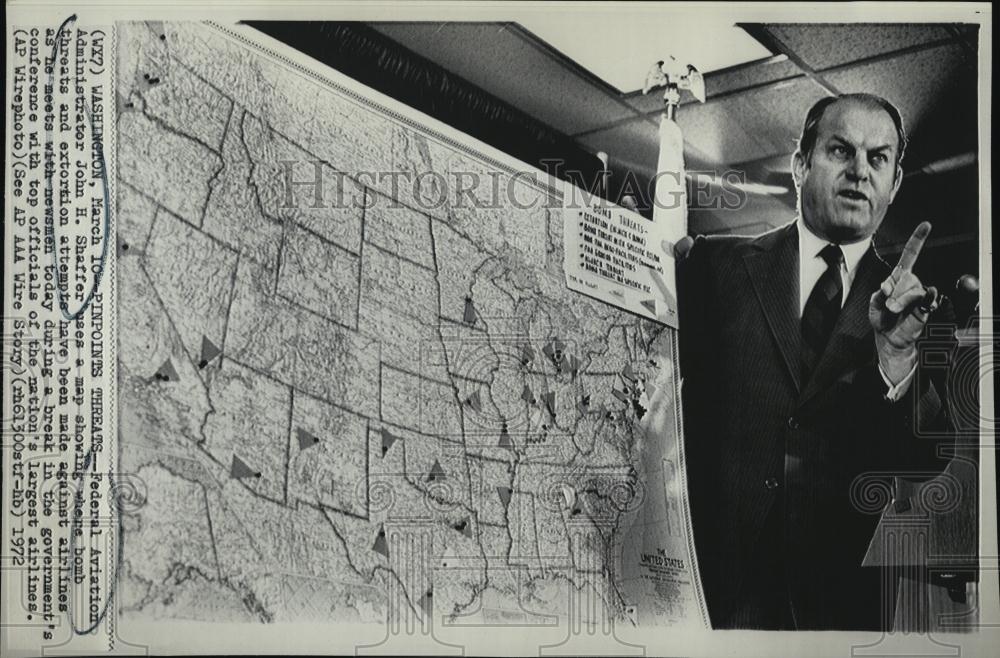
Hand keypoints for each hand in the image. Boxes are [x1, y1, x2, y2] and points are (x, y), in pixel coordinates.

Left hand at [869, 221, 939, 383]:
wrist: (888, 337)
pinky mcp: (926, 306)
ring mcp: (919, 293)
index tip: (926, 225)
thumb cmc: (881, 318)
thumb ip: (879, 294)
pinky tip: (922, 299)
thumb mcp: (874, 304)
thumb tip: (888, 288)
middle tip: (887, 305)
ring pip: (912, 289)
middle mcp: (911, 282)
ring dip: (899, 300)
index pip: (910, 255)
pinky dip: (923, 297)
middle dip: (892, 292)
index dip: (917, 240)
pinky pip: (927, 297)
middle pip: (904, 277)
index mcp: (898, 277)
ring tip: (893, 310)